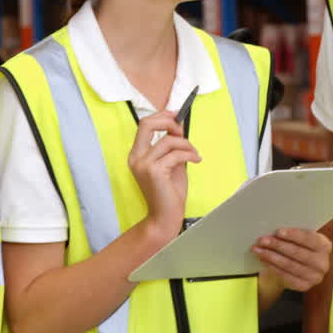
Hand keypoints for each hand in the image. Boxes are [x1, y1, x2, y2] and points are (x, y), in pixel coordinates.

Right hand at [127, 113, 200, 236]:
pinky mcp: (154, 171)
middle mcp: (136, 158)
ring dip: (186, 144)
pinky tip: (196, 160)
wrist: (164, 216)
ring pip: (168, 140)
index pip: (144, 124)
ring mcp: (143, 164)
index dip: (162, 117)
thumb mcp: (171, 163)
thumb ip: (172, 146)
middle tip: (182, 131)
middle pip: (147, 124)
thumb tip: (179, 126)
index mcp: (137, 154)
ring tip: (194, 154)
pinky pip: (176, 154)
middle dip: (169, 122)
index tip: (176, 116)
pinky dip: (189, 155)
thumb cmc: (168, 192)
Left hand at [253, 228, 332, 291]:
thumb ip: (293, 234)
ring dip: (271, 257)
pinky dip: (273, 268)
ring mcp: (315, 277)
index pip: (310, 238)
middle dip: (278, 245)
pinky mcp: (305, 286)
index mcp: (325, 246)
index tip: (277, 232)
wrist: (299, 266)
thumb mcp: (301, 238)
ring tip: (258, 250)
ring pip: (290, 265)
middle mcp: (323, 263)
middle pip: (298, 252)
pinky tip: (264, 261)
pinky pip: (286, 276)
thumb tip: (274, 231)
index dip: (293, 235)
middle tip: (262, 240)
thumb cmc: (298, 246)